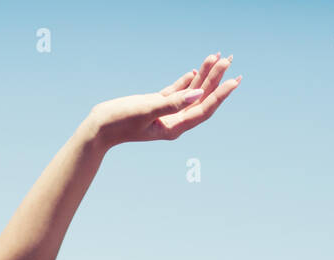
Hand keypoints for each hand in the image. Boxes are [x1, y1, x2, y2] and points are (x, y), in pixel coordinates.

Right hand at [87, 52, 241, 148]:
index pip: (204, 109)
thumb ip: (172, 102)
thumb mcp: (147, 109)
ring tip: (217, 57)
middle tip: (230, 60)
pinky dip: (187, 82)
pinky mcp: (156, 105)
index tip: (234, 80)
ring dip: (204, 75)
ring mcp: (166, 113)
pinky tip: (195, 71)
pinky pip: (177, 93)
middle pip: (202, 98)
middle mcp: (174, 122)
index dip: (220, 94)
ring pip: (191, 92)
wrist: (99, 128)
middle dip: (216, 79)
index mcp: (175, 127)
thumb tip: (198, 93)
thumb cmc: (120, 121)